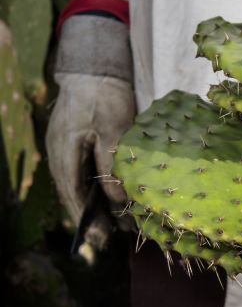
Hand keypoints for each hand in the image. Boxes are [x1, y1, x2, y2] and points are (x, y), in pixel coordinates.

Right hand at [46, 15, 134, 249]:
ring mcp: (63, 150)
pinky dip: (93, 188)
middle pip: (73, 195)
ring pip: (77, 186)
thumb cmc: (105, 97)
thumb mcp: (114, 130)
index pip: (73, 196)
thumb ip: (112, 166)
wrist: (95, 69)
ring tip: (116, 223)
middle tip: (113, 237)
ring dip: (94, 205)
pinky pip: (80, 173)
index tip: (105, 237)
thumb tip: (118, 199)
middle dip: (92, 218)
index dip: (89, 220)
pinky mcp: (72, 144)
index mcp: (65, 154)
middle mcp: (59, 156)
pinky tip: (110, 196)